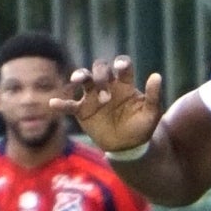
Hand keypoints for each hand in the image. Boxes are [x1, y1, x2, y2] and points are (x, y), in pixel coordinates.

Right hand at [50, 56, 164, 155]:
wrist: (128, 147)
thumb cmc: (142, 128)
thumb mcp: (151, 114)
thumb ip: (153, 96)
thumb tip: (156, 76)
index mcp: (125, 84)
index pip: (122, 65)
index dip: (120, 63)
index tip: (120, 68)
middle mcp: (108, 85)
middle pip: (100, 68)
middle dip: (100, 75)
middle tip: (105, 96)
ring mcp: (93, 96)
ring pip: (83, 78)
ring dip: (81, 76)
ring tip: (79, 81)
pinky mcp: (82, 111)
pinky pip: (69, 105)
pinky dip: (61, 103)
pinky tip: (53, 103)